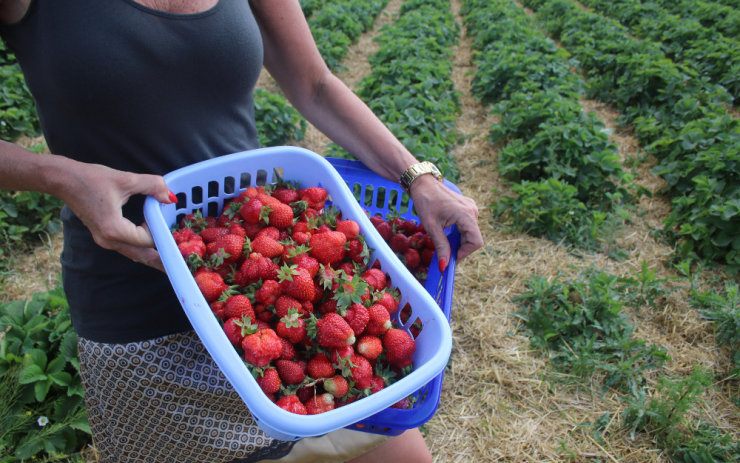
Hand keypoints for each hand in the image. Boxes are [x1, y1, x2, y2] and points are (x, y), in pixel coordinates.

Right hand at [53, 158, 172, 270]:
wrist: (63, 180)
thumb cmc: (91, 179)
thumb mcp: (125, 180)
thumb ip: (151, 186)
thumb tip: (171, 196)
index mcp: (114, 229)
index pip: (147, 239)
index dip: (162, 233)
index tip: (175, 227)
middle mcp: (109, 240)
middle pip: (142, 255)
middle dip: (162, 259)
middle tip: (183, 263)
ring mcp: (105, 241)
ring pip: (135, 254)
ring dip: (153, 256)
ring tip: (173, 260)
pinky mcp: (104, 237)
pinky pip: (128, 248)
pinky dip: (143, 249)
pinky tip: (155, 249)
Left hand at [409, 174, 482, 268]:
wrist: (422, 183)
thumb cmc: (425, 202)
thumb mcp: (431, 227)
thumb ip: (441, 246)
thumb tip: (444, 266)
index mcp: (466, 215)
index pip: (476, 242)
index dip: (464, 253)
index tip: (450, 258)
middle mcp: (473, 211)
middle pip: (473, 238)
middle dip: (460, 248)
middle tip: (445, 253)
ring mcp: (471, 208)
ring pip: (470, 233)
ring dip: (458, 241)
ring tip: (443, 242)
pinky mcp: (467, 207)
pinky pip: (467, 225)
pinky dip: (458, 233)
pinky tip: (446, 232)